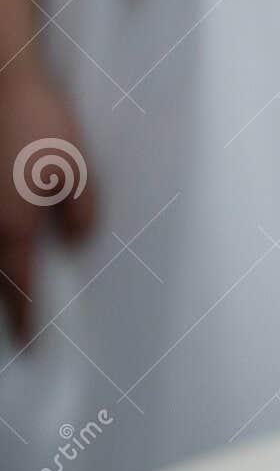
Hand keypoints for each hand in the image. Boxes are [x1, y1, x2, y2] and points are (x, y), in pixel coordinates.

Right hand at [0, 64, 95, 341]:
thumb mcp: (77, 169)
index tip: (31, 347)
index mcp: (11, 226)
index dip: (26, 319)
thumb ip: (81, 213)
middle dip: (4, 304)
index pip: (19, 288)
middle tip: (15, 331)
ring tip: (9, 290)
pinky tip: (6, 238)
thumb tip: (76, 244)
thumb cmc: (39, 123)